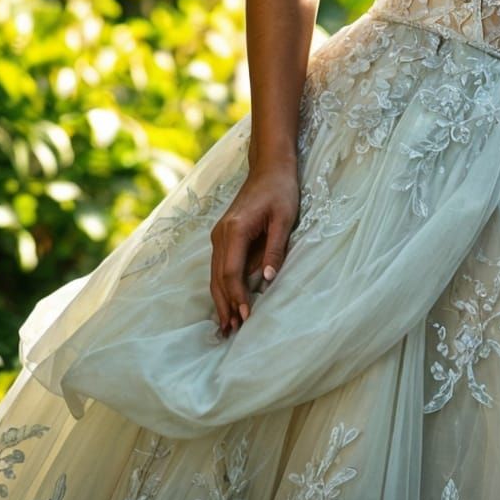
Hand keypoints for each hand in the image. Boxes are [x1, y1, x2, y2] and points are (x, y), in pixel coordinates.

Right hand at [209, 163, 298, 336]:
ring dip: (221, 300)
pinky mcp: (224, 236)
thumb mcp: (284, 219)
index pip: (231, 271)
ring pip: (215, 274)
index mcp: (235, 229)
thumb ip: (275, 249)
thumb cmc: (280, 190)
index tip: (246, 317)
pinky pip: (219, 267)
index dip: (237, 296)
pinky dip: (222, 286)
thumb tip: (267, 281)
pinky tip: (228, 303)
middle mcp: (221, 234)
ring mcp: (219, 235)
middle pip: (217, 277)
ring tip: (227, 326)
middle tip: (232, 332)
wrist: (269, 167)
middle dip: (225, 305)